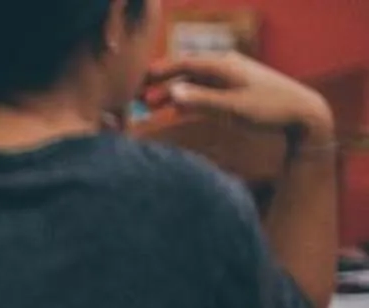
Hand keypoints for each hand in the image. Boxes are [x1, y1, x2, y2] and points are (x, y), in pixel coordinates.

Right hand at [146, 51, 334, 142]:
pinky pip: (204, 91)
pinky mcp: (234, 91)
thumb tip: (171, 92)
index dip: (158, 72)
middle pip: (186, 71)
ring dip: (172, 93)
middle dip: (160, 83)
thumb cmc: (270, 109)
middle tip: (136, 97)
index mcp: (225, 65)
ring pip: (193, 82)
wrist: (303, 113)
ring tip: (150, 107)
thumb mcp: (234, 107)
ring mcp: (230, 78)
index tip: (135, 83)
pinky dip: (187, 99)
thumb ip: (201, 100)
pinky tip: (175, 110)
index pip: (184, 63)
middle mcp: (226, 67)